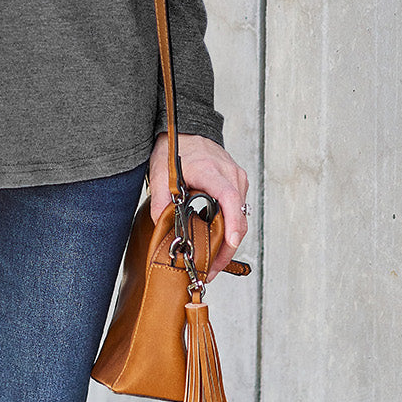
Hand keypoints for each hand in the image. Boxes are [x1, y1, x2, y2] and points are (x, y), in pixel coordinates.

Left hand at [148, 132, 247, 282]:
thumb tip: (162, 224)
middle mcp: (229, 173)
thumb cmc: (174, 150)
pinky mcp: (237, 182)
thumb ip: (160, 199)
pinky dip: (231, 227)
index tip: (230, 243)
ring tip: (212, 262)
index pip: (229, 198)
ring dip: (230, 240)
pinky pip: (239, 210)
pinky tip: (217, 242)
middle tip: (211, 269)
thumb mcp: (160, 173)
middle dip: (228, 246)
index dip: (232, 223)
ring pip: (241, 216)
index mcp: (211, 170)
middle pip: (238, 215)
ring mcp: (237, 177)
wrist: (185, 132)